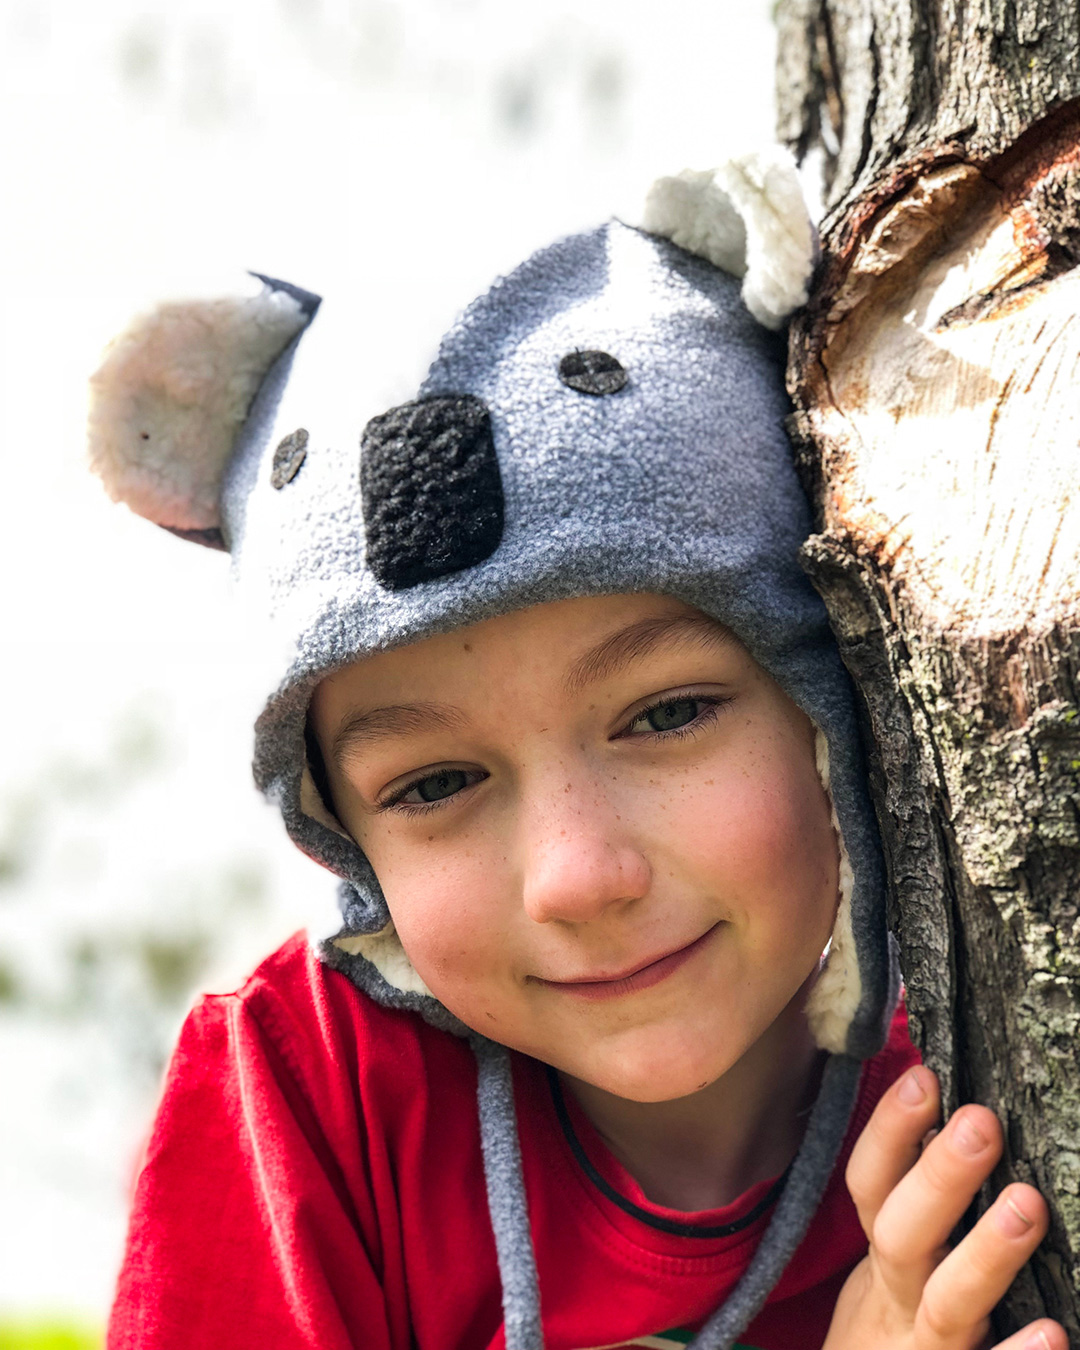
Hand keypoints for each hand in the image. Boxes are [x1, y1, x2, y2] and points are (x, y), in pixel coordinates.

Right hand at [823, 1065, 1066, 1349]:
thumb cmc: (895, 1322)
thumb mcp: (891, 1261)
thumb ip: (912, 1201)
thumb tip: (939, 1101)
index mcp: (882, 1255)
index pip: (869, 1184)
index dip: (889, 1133)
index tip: (924, 1079)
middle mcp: (897, 1297)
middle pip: (902, 1236)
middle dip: (938, 1178)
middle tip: (981, 1123)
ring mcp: (927, 1348)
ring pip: (948, 1304)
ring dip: (984, 1254)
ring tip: (1026, 1204)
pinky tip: (1054, 1334)